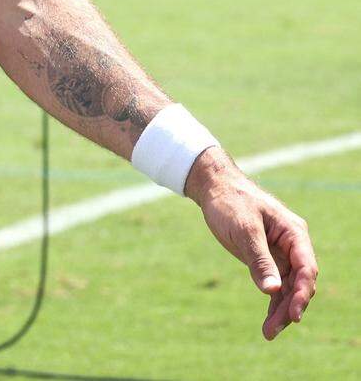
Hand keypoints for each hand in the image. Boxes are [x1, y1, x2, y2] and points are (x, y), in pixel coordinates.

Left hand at [185, 148, 317, 339]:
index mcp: (293, 233)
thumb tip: (273, 290)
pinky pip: (277, 285)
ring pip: (289, 288)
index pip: (306, 268)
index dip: (302, 293)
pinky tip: (268, 322)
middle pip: (300, 282)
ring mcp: (281, 253)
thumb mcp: (244, 228)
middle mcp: (292, 245)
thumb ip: (259, 258)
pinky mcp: (267, 258)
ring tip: (269, 332)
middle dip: (290, 307)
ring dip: (282, 310)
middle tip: (273, 329)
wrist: (213, 187)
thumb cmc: (230, 201)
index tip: (294, 315)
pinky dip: (273, 302)